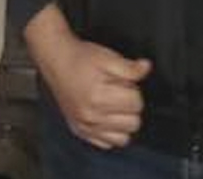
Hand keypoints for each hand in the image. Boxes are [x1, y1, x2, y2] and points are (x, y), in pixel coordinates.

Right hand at [23, 3, 150, 149]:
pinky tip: (105, 117)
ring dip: (123, 122)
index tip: (123, 83)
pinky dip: (110, 133)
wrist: (56, 60)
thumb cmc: (80, 58)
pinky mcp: (80, 131)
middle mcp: (90, 115)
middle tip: (118, 93)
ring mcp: (85, 126)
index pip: (136, 104)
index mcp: (98, 96)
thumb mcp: (107, 57)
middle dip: (130, 107)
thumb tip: (146, 68)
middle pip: (133, 123)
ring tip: (113, 106)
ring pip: (123, 138)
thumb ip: (129, 68)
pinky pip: (106, 144)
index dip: (133, 90)